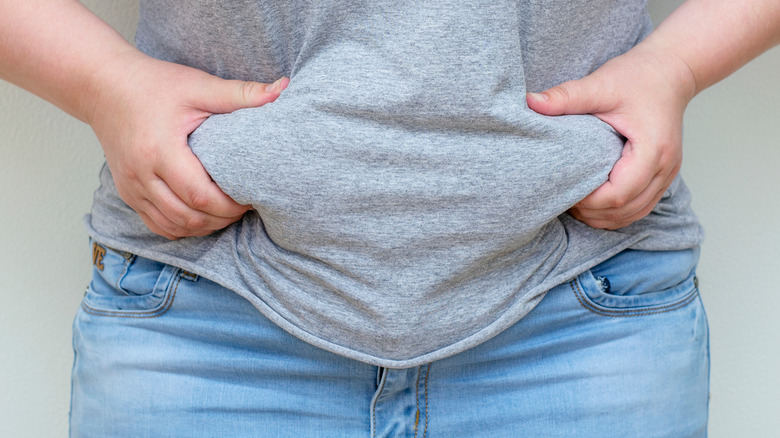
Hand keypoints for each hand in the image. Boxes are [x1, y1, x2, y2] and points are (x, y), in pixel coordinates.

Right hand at [87, 52, 288, 238]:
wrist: (103, 86)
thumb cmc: (152, 84)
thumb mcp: (197, 85)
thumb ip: (239, 93)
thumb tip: (282, 90)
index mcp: (158, 150)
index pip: (199, 195)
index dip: (230, 205)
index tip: (252, 197)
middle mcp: (140, 175)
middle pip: (188, 216)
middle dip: (222, 218)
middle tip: (245, 206)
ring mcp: (131, 188)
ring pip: (173, 226)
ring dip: (204, 226)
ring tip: (228, 212)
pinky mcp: (128, 193)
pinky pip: (158, 224)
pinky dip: (183, 227)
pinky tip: (203, 216)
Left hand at [526, 44, 695, 229]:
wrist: (671, 71)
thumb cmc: (638, 77)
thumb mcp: (600, 84)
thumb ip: (567, 96)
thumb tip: (530, 102)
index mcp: (652, 150)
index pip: (618, 194)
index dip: (588, 201)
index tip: (564, 189)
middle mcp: (665, 167)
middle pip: (626, 210)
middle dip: (591, 212)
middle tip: (562, 199)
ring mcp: (668, 174)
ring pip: (634, 214)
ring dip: (603, 216)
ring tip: (574, 203)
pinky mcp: (663, 176)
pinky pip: (640, 207)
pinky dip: (616, 212)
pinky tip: (593, 202)